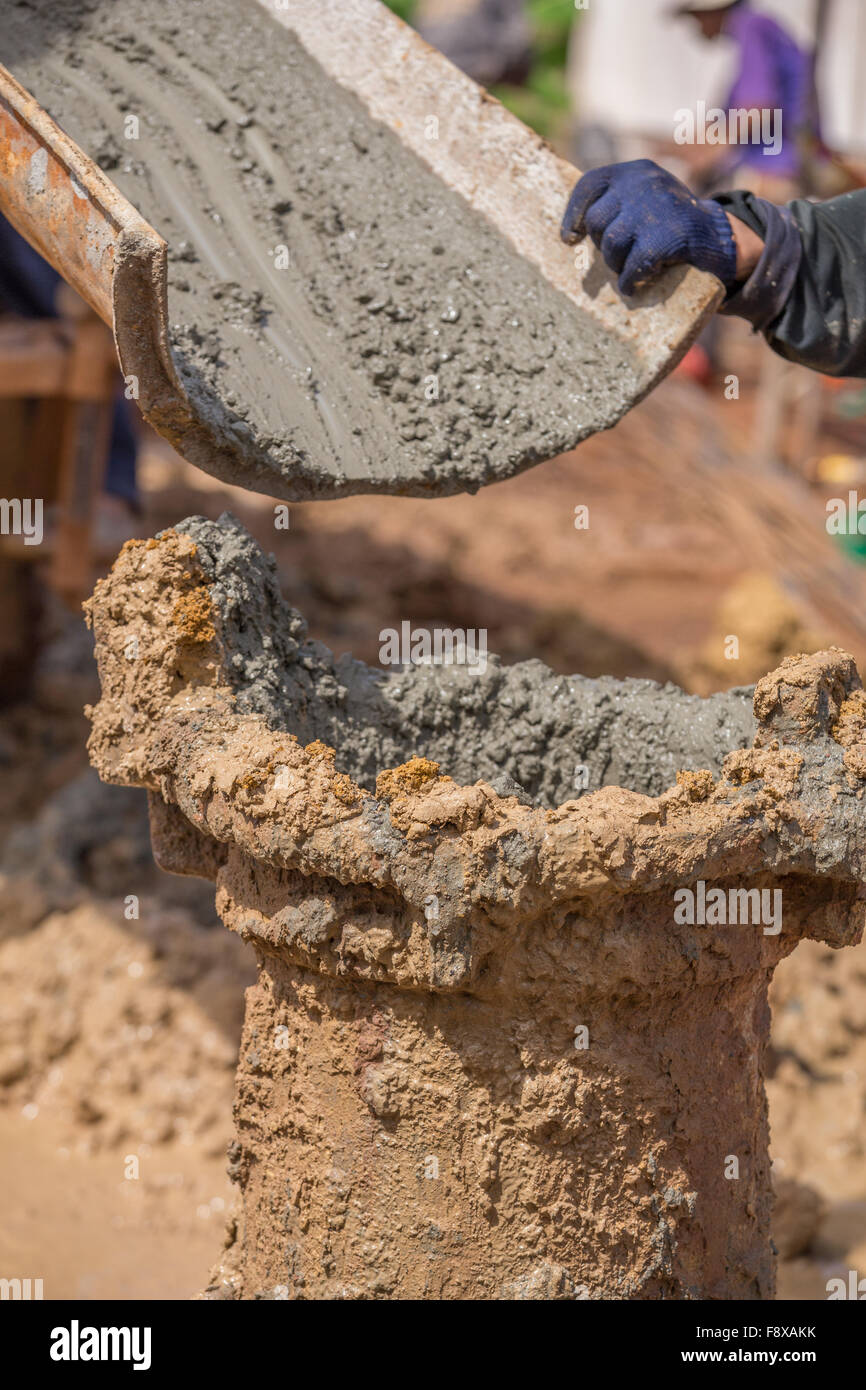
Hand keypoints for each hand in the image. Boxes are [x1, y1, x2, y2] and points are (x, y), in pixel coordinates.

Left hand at [560, 159, 738, 295]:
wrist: (721, 237)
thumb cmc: (675, 224)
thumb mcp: (647, 201)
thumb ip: (619, 204)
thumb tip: (575, 229)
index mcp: (636, 171)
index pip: (590, 185)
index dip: (575, 214)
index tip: (571, 238)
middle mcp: (643, 182)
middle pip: (597, 220)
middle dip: (602, 245)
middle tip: (619, 256)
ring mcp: (654, 208)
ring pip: (610, 244)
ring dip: (616, 264)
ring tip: (630, 269)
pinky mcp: (666, 237)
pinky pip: (632, 266)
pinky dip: (630, 281)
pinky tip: (635, 285)